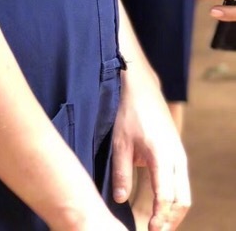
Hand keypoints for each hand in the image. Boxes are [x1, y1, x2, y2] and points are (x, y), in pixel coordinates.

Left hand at [111, 61, 189, 229]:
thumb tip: (119, 199)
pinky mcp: (178, 154)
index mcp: (160, 154)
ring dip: (175, 212)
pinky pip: (182, 183)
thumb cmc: (127, 113)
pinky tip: (164, 209)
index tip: (151, 230)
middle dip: (170, 220)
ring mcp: (180, 155)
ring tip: (160, 226)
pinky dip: (176, 200)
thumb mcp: (119, 142)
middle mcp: (176, 157)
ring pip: (185, 193)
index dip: (160, 216)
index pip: (166, 195)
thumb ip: (120, 172)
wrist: (141, 88)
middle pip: (182, 199)